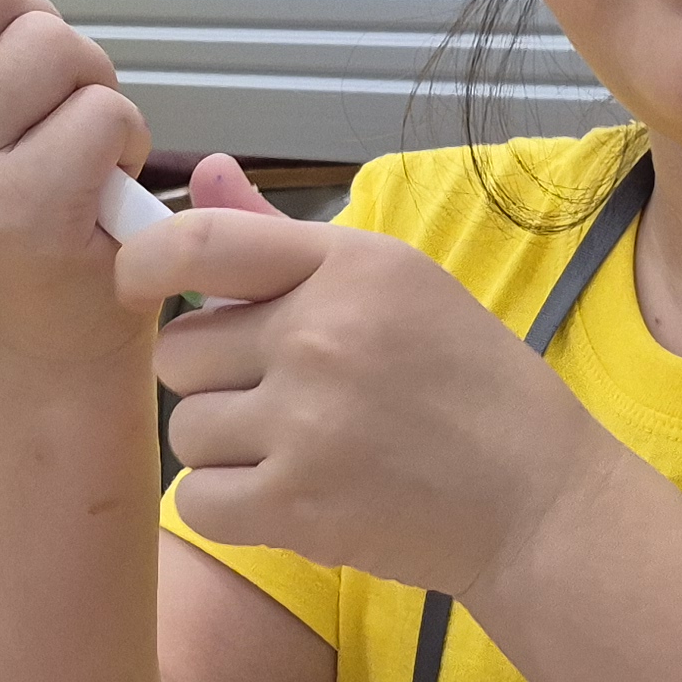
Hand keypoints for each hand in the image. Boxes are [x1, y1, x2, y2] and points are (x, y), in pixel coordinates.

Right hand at [0, 0, 156, 367]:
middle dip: (35, 24)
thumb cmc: (11, 187)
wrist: (50, 324)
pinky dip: (125, 136)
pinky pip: (102, 109)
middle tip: (41, 97)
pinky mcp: (18, 210)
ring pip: (49, 42)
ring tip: (72, 143)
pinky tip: (99, 184)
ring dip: (88, 83)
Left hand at [125, 166, 622, 597]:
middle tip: (282, 398)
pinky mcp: (299, 505)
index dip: (144, 262)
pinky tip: (293, 498)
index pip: (198, 241)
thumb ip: (284, 239)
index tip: (141, 285)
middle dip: (213, 378)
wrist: (539, 501)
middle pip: (179, 350)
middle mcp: (323, 335)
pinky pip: (199, 502)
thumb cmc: (472, 389)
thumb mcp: (398, 286)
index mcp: (350, 266)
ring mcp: (308, 423)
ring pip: (186, 430)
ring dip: (226, 449)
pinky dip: (232, 509)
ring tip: (302, 451)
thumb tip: (203, 172)